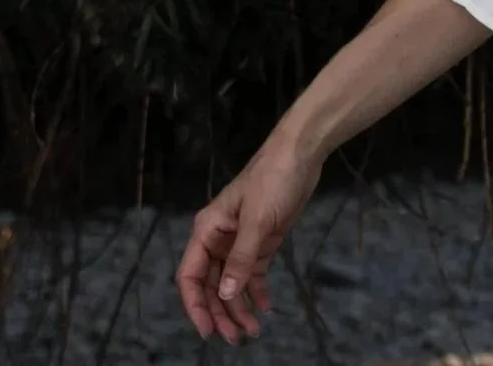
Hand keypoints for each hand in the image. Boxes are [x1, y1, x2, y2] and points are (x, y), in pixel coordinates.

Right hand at [173, 136, 323, 342]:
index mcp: (207, 231)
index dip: (195, 306)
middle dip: (221, 313)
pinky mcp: (262, 241)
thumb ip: (241, 259)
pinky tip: (266, 308)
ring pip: (233, 283)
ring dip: (240, 307)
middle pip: (212, 286)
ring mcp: (240, 242)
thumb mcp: (256, 220)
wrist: (301, 153)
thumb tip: (226, 295)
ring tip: (253, 331)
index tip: (207, 331)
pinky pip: (254, 273)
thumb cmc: (272, 180)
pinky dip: (258, 291)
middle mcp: (219, 240)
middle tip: (236, 339)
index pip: (191, 276)